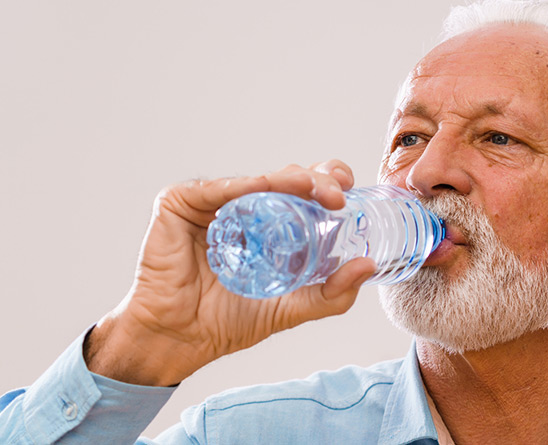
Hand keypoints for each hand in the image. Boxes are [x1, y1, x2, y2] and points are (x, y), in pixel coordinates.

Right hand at [84, 160, 376, 385]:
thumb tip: (368, 267)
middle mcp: (242, 207)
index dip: (327, 186)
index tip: (348, 196)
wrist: (179, 339)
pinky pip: (217, 188)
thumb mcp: (291, 308)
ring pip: (258, 180)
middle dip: (318, 179)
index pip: (303, 194)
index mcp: (266, 224)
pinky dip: (244, 185)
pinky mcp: (180, 203)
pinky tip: (266, 187)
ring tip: (315, 189)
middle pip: (286, 179)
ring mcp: (211, 202)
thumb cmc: (227, 321)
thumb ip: (330, 293)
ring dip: (291, 179)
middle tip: (338, 196)